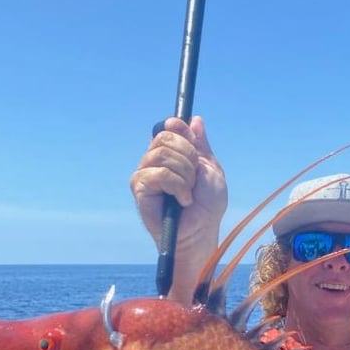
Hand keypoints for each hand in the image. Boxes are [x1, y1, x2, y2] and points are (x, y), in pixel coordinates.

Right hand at [131, 115, 227, 244]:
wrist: (202, 230)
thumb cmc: (207, 205)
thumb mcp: (210, 169)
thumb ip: (201, 145)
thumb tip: (195, 120)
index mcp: (171, 153)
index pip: (169, 127)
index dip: (182, 133)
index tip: (195, 152)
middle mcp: (154, 160)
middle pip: (165, 137)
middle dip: (188, 157)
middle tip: (195, 178)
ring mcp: (145, 173)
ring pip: (162, 155)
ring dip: (184, 175)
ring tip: (189, 193)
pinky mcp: (139, 188)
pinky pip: (159, 174)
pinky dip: (177, 186)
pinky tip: (182, 201)